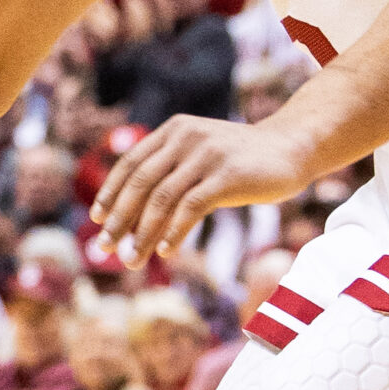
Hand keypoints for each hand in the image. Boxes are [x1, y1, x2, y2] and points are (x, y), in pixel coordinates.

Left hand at [90, 115, 316, 268]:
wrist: (291, 148)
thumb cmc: (239, 161)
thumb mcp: (199, 157)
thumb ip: (170, 173)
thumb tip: (131, 216)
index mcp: (173, 130)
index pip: (131, 163)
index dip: (111, 192)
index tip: (97, 219)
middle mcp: (186, 138)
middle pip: (140, 183)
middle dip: (119, 219)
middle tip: (104, 247)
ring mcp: (207, 154)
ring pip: (162, 199)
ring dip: (142, 234)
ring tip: (132, 259)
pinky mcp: (228, 175)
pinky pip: (192, 206)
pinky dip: (174, 231)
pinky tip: (165, 251)